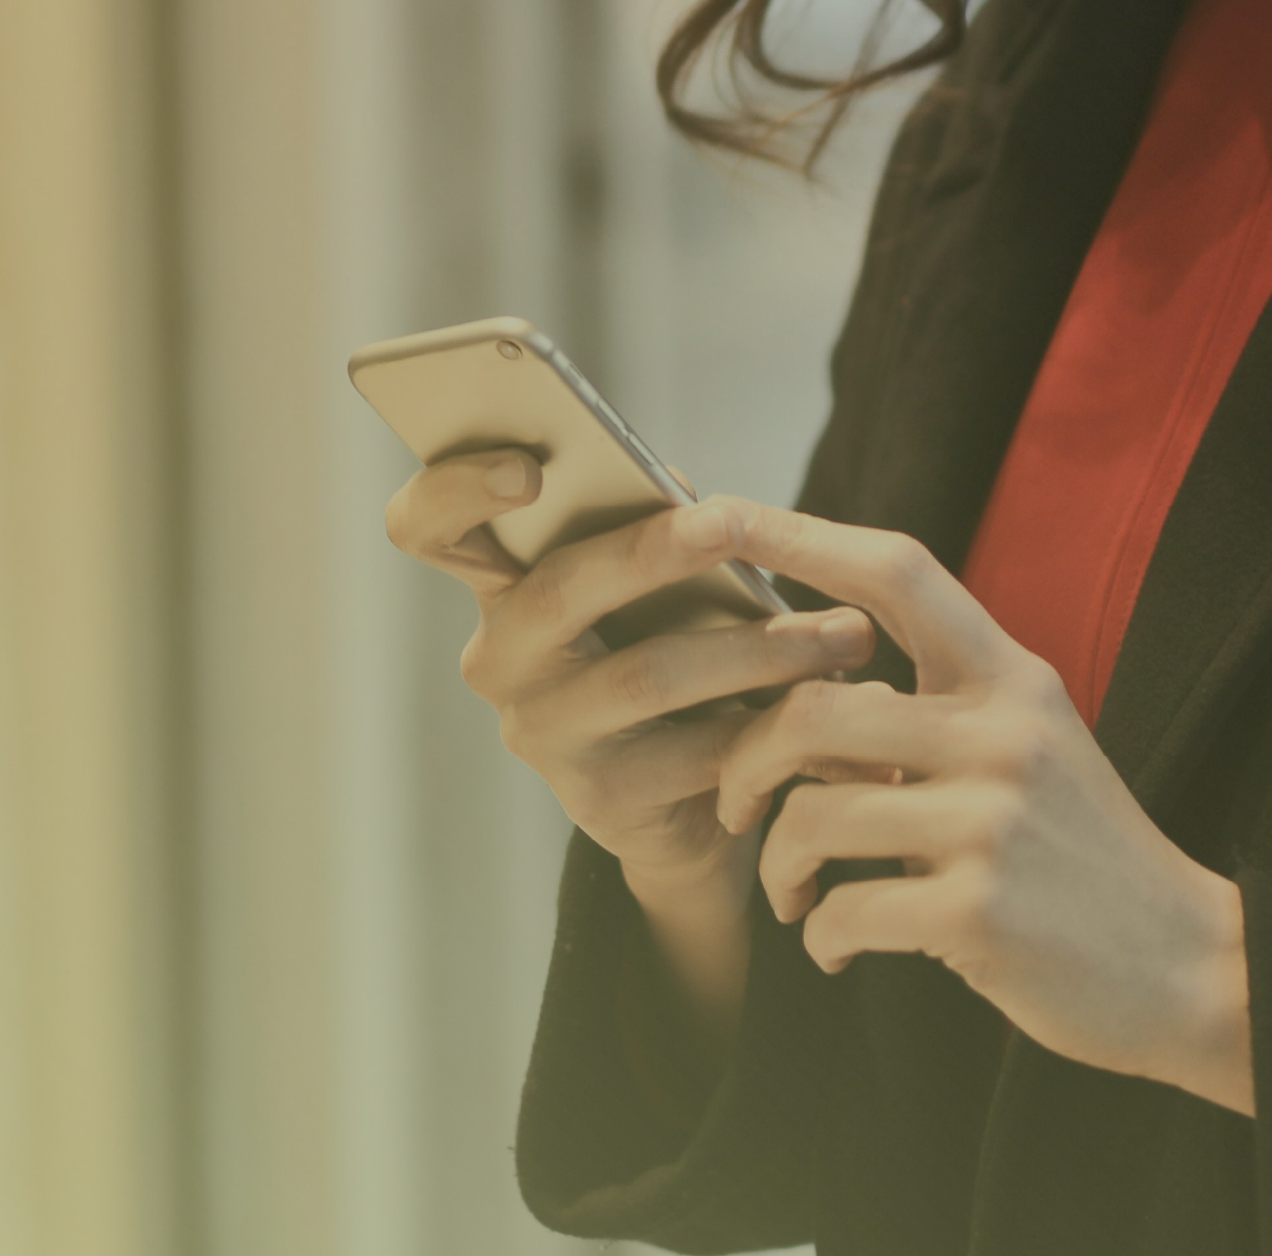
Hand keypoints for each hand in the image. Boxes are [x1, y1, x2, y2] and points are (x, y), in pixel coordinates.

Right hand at [387, 457, 878, 1021]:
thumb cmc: (669, 656)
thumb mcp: (655, 587)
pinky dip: (772, 723)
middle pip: (557, 591)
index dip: (457, 488)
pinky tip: (829, 706)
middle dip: (649, 550)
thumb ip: (650, 524)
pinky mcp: (600, 800)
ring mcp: (541, 734)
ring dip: (757, 648)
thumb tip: (672, 480)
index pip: (428, 526)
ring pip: (646, 674)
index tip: (529, 466)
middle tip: (730, 521)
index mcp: (499, 584)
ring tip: (843, 635)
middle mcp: (499, 659)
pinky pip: (697, 750)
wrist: (688, 806)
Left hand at [710, 508, 1255, 1113]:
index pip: (897, 572)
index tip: (716, 514)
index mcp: (1012, 681)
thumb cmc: (1082, 858)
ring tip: (796, 894)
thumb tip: (799, 693)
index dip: (800, 535)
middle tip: (737, 809)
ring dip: (778, 864)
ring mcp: (993, 823)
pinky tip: (836, 945)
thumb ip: (932, 715)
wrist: (1191, 966)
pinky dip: (821, 936)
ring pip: (811, 814)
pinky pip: (843, 910)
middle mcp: (1003, 735)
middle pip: (812, 709)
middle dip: (745, 764)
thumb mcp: (1027, 753)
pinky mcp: (980, 913)